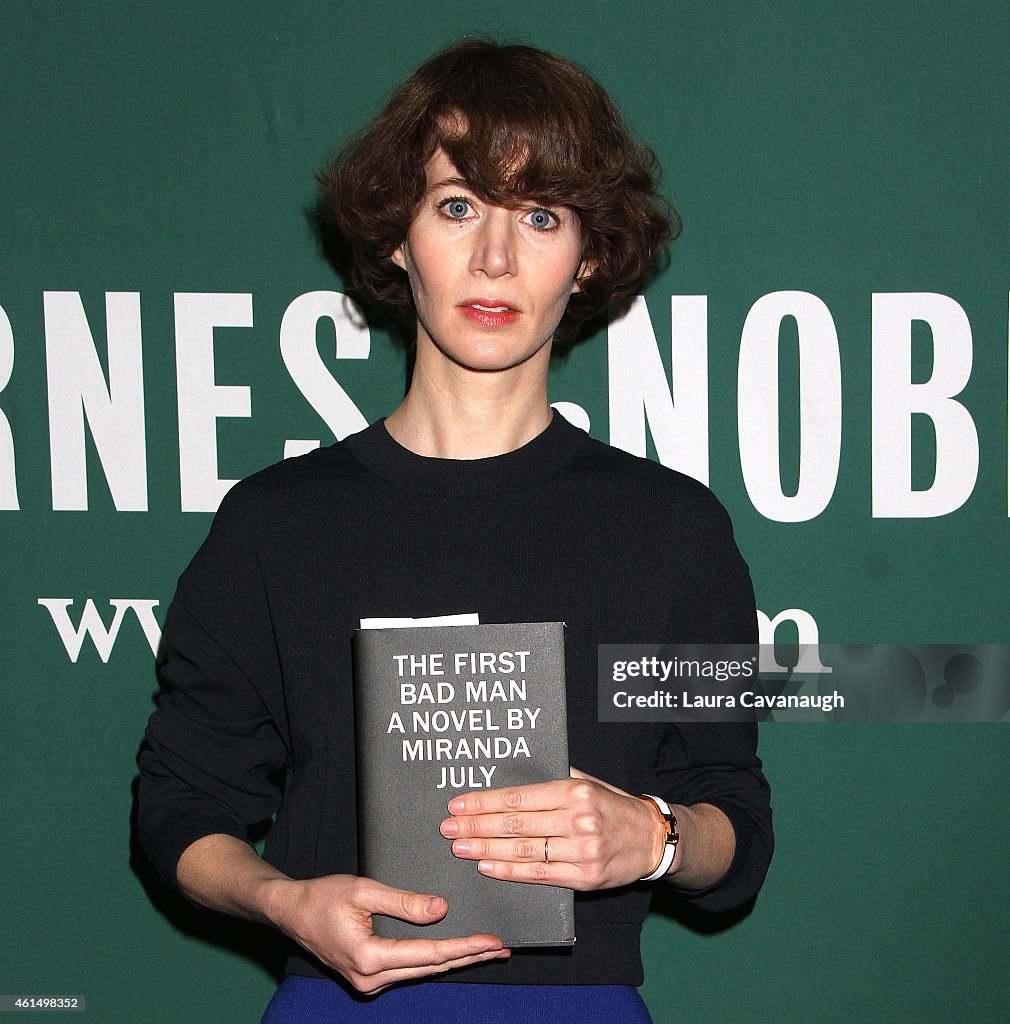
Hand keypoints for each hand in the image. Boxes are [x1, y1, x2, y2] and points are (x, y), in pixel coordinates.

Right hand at [263, 873, 509, 993]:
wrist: (290, 912)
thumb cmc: (322, 897)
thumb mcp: (364, 890)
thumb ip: (404, 902)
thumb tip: (441, 910)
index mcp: (370, 957)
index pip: (430, 953)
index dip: (465, 946)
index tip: (492, 942)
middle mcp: (371, 978)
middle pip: (431, 967)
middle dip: (468, 956)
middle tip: (501, 949)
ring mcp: (368, 982)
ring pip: (422, 970)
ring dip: (454, 958)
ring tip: (485, 950)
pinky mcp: (368, 976)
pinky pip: (409, 968)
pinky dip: (433, 959)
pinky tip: (452, 951)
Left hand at [439, 767, 663, 889]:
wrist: (652, 838)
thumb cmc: (612, 806)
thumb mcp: (588, 782)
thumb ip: (554, 778)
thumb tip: (511, 774)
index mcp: (575, 791)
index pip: (519, 797)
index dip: (484, 802)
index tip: (458, 805)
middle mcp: (578, 819)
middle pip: (516, 824)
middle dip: (476, 827)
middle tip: (447, 828)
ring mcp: (582, 851)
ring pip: (523, 851)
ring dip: (486, 850)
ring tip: (460, 848)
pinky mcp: (585, 878)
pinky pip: (539, 874)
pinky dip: (509, 871)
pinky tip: (487, 867)